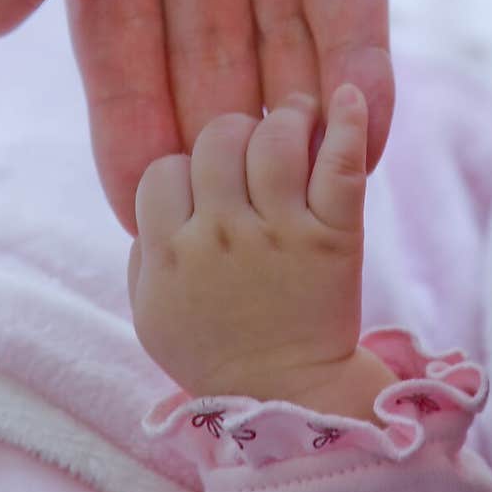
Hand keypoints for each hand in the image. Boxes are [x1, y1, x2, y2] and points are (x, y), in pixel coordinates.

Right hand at [127, 84, 393, 419]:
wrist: (287, 395)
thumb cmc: (213, 350)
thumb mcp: (151, 308)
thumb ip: (144, 248)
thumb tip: (156, 194)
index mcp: (170, 251)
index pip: (166, 167)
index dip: (184, 168)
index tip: (203, 186)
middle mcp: (222, 234)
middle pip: (217, 140)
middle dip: (231, 134)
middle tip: (250, 145)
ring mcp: (280, 233)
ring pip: (274, 139)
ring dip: (284, 118)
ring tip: (295, 118)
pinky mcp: (334, 237)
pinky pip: (340, 165)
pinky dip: (347, 122)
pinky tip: (345, 96)